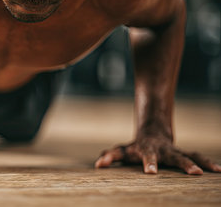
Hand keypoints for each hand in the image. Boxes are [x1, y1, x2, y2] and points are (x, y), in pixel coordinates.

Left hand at [94, 136, 220, 174]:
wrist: (153, 133)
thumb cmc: (134, 147)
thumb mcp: (121, 151)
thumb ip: (109, 156)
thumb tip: (98, 164)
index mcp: (142, 149)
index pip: (140, 154)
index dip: (145, 162)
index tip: (148, 172)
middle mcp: (158, 149)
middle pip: (164, 155)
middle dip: (172, 163)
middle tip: (178, 172)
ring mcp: (172, 151)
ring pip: (184, 155)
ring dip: (193, 163)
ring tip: (201, 173)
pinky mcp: (183, 153)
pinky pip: (196, 156)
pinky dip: (207, 162)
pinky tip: (218, 170)